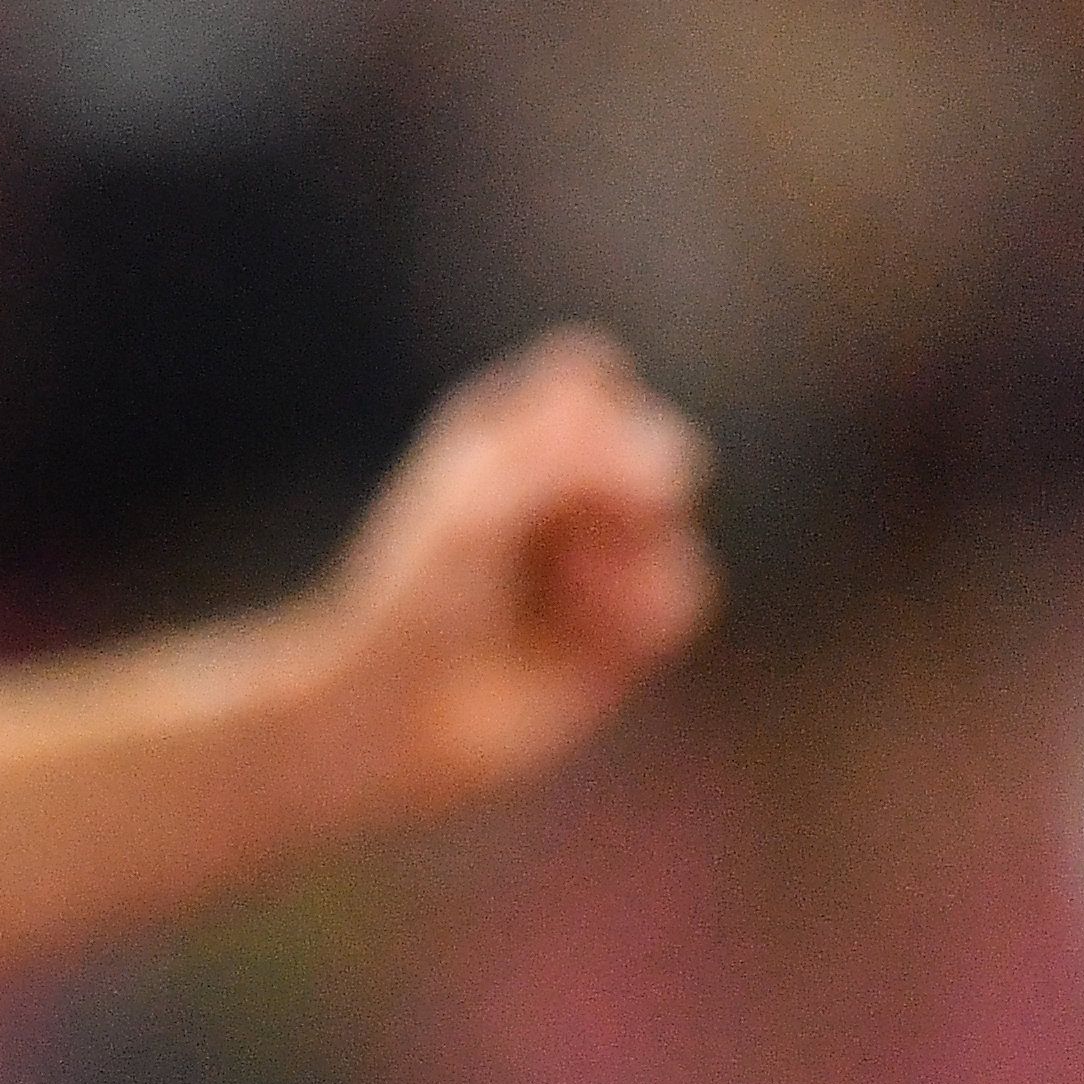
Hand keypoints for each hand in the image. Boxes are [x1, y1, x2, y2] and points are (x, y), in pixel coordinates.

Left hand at [314, 330, 721, 819]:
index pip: (592, 373)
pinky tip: (587, 634)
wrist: (397, 710)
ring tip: (563, 590)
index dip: (590, 412)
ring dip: (630, 556)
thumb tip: (675, 468)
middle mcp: (566, 480)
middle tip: (574, 530)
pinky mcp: (630, 618)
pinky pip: (686, 591)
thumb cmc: (412, 598)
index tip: (538, 459)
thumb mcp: (476, 510)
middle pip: (658, 443)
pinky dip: (643, 609)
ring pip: (677, 519)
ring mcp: (604, 548)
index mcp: (511, 429)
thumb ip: (569, 465)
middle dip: (631, 488)